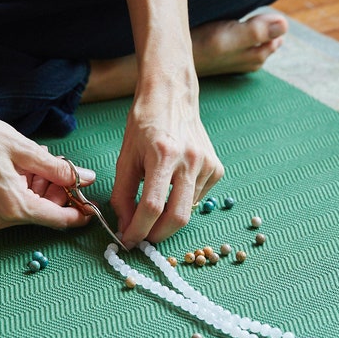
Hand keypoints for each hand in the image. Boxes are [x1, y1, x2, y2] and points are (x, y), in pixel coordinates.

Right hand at [0, 108, 96, 230]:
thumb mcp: (25, 150)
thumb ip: (59, 169)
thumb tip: (86, 178)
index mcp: (13, 206)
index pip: (58, 220)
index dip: (79, 212)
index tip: (93, 203)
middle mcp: (0, 219)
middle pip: (44, 213)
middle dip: (59, 193)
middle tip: (63, 167)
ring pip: (30, 208)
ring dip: (41, 188)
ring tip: (39, 160)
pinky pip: (14, 205)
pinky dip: (25, 189)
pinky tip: (24, 168)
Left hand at [111, 84, 223, 247]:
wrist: (171, 97)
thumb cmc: (143, 125)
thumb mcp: (125, 158)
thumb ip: (122, 195)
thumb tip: (126, 227)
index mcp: (163, 155)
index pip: (152, 206)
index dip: (138, 229)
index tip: (128, 240)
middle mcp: (190, 160)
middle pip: (177, 217)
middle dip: (158, 235)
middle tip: (143, 238)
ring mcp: (207, 164)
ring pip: (187, 209)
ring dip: (168, 217)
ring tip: (154, 204)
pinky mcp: (216, 168)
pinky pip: (197, 198)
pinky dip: (181, 202)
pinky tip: (172, 186)